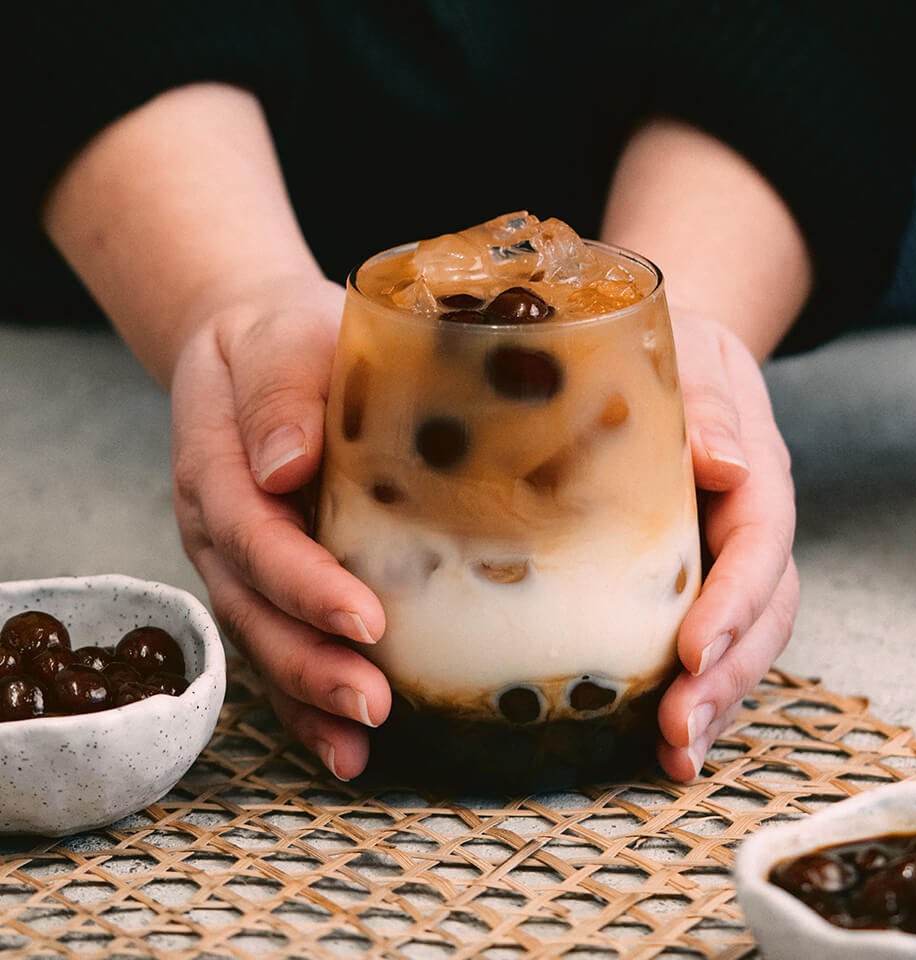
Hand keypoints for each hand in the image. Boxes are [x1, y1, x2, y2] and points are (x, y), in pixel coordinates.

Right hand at [170, 275, 390, 779]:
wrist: (257, 349)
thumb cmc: (280, 342)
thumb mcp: (280, 340)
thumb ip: (280, 393)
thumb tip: (287, 467)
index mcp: (221, 469)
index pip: (256, 536)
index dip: (304, 583)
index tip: (362, 618)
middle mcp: (222, 529)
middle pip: (256, 608)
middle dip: (311, 662)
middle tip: (372, 701)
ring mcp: (241, 562)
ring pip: (265, 639)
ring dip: (310, 696)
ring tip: (362, 741)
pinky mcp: (268, 579)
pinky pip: (280, 642)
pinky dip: (306, 700)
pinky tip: (345, 744)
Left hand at [656, 311, 798, 779]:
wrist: (671, 355)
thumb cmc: (673, 353)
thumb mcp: (692, 357)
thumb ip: (708, 406)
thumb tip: (726, 466)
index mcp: (755, 476)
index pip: (760, 544)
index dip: (734, 601)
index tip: (694, 649)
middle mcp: (748, 527)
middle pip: (762, 612)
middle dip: (726, 676)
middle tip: (679, 729)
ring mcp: (725, 559)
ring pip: (743, 642)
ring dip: (714, 703)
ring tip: (676, 754)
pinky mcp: (692, 579)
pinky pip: (707, 641)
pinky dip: (693, 693)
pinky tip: (663, 738)